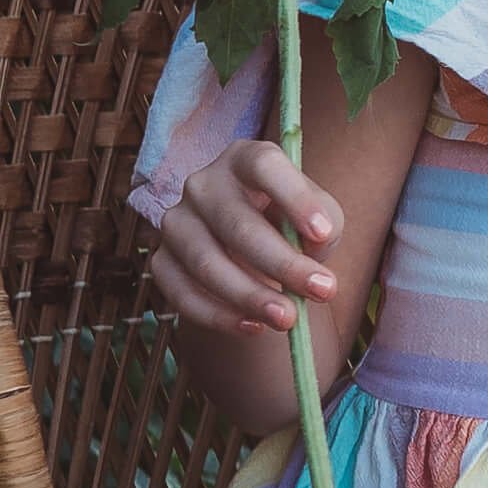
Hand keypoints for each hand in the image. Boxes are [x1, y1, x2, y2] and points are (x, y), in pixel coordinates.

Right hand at [148, 139, 342, 337]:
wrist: (250, 251)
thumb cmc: (289, 225)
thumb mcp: (318, 217)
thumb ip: (325, 226)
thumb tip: (315, 246)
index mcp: (245, 160)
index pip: (264, 166)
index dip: (295, 198)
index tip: (324, 233)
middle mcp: (203, 184)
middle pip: (238, 224)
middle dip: (283, 264)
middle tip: (322, 291)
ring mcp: (176, 222)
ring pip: (207, 263)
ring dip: (250, 296)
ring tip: (288, 319)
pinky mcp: (161, 260)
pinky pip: (182, 293)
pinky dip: (218, 315)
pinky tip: (254, 327)